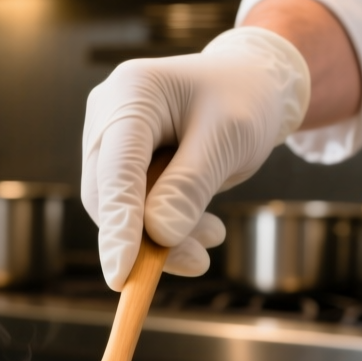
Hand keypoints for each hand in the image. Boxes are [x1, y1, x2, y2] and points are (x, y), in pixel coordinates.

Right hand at [81, 27, 310, 289]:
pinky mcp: (123, 160)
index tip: (120, 276)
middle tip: (198, 262)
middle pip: (110, 194)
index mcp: (133, 93)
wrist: (252, 84)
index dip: (118, 225)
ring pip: (121, 207)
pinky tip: (203, 230)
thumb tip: (159, 235)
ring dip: (164, 235)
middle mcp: (109, 113)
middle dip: (148, 238)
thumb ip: (191, 185)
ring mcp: (112, 137)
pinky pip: (134, 206)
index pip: (117, 170)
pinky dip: (167, 226)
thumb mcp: (229, 139)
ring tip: (214, 236)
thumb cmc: (244, 100)